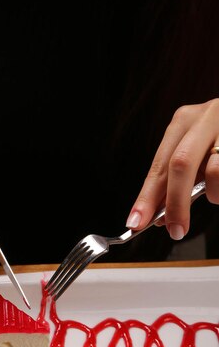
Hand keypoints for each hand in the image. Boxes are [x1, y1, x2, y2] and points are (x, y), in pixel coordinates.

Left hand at [126, 99, 218, 238]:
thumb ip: (179, 181)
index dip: (146, 197)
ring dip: (214, 193)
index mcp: (184, 121)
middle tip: (175, 230)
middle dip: (175, 203)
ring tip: (217, 194)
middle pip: (180, 164)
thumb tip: (160, 217)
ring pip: (215, 171)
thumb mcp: (198, 155)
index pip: (158, 165)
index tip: (136, 222)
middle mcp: (205, 116)